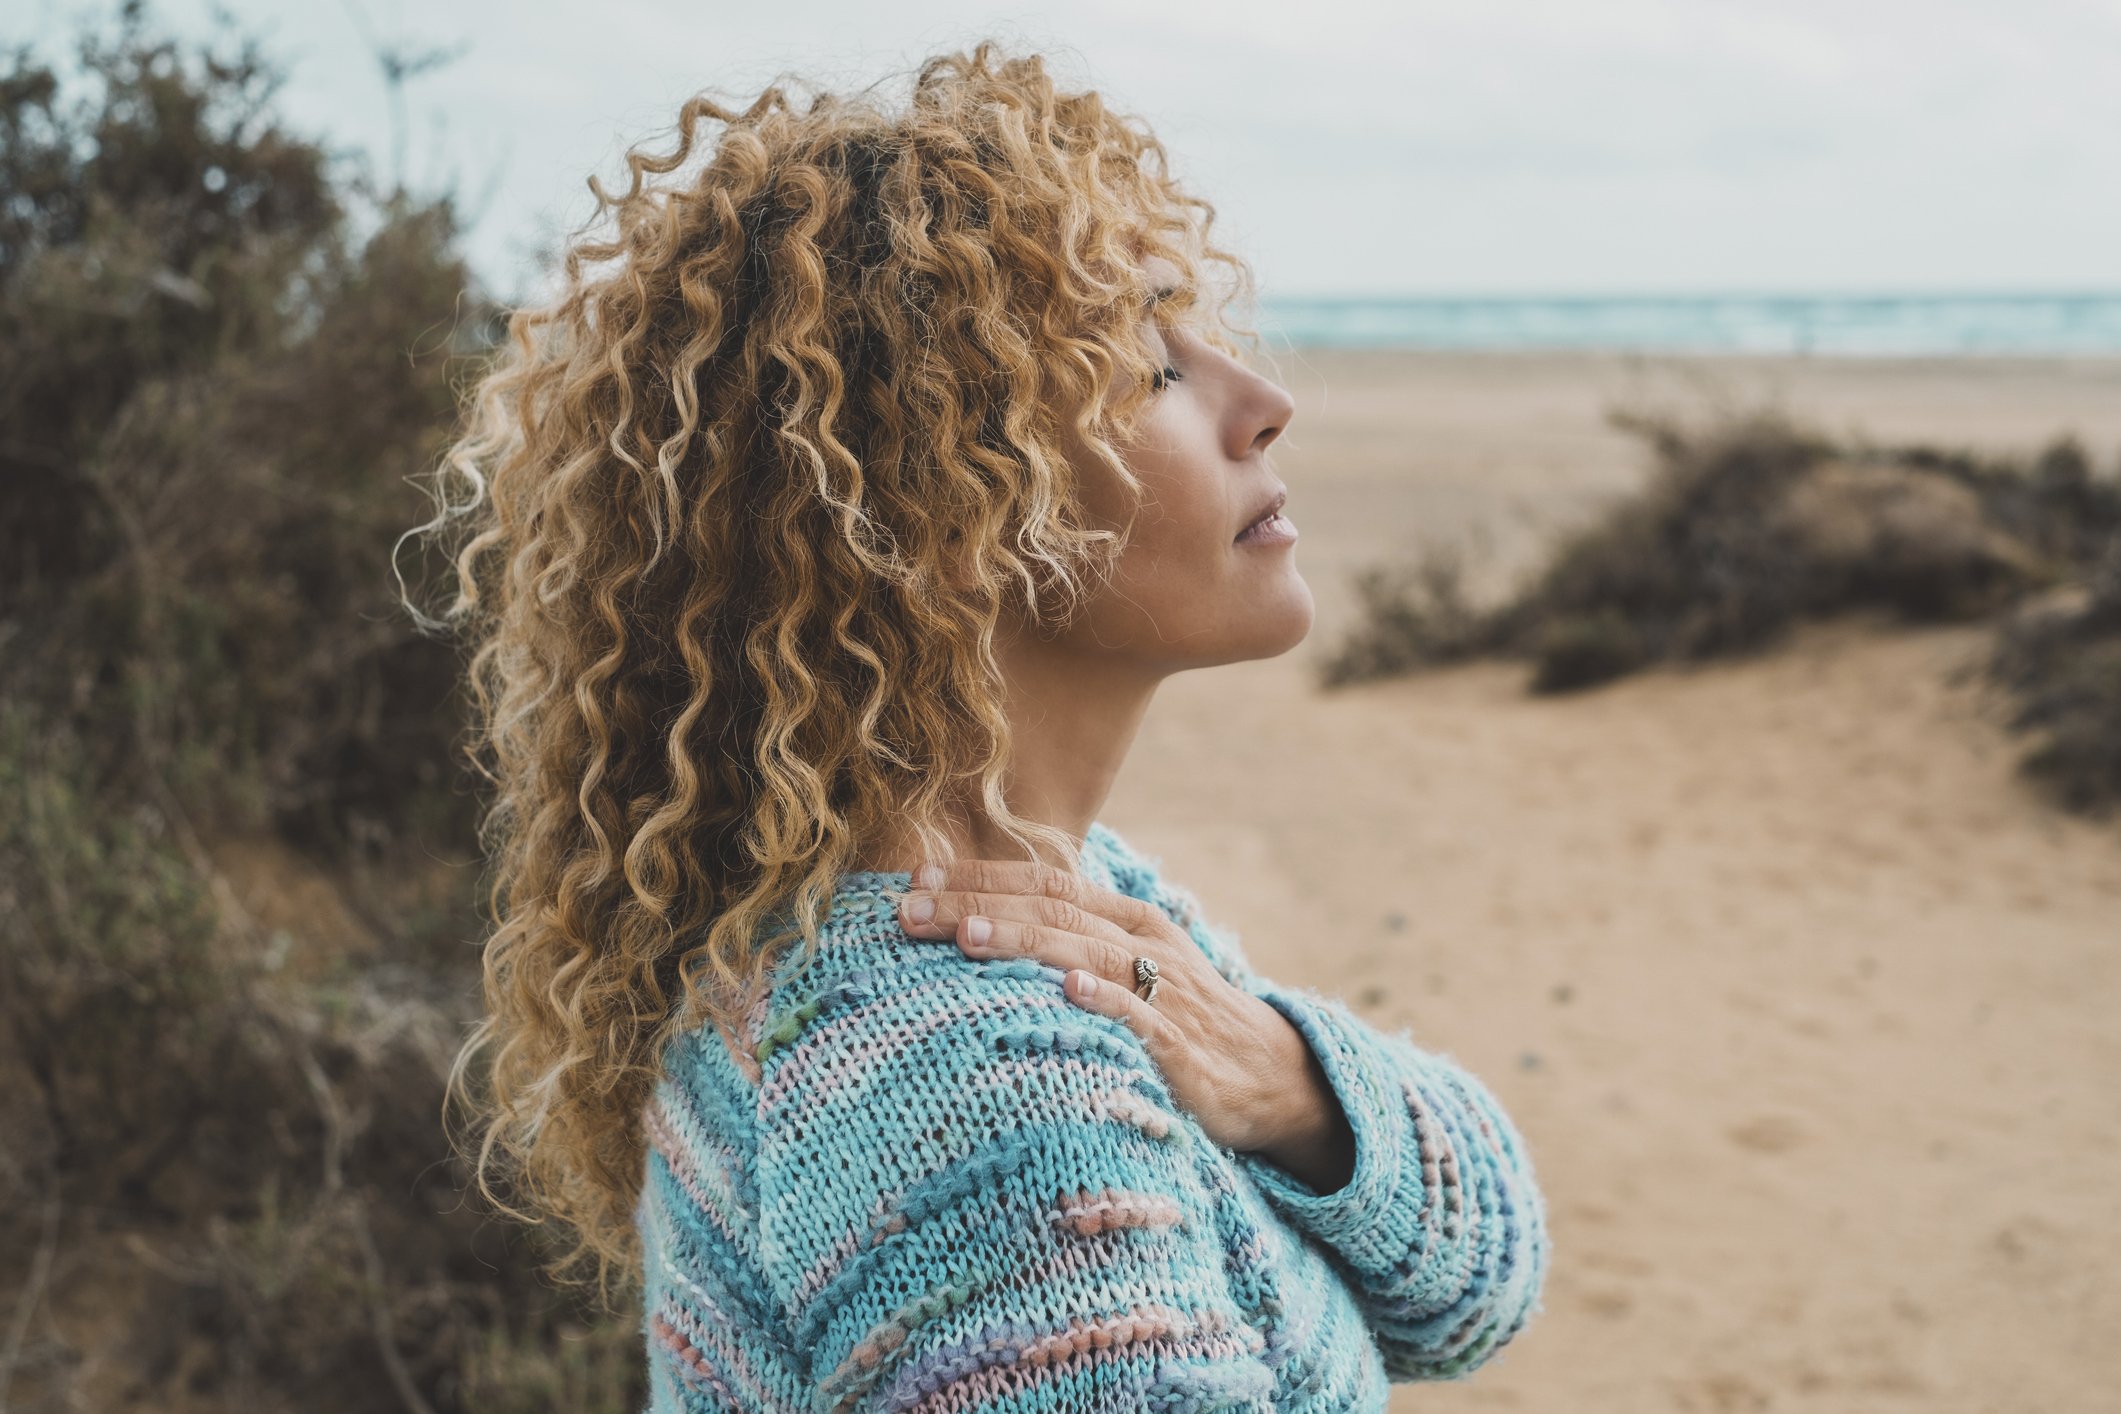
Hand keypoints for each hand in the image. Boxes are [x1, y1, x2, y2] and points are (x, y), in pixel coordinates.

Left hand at [895, 857, 1300, 1154]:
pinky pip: (1141, 1017)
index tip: (915, 877)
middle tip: (909, 909)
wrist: (1272, 1075)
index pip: (1046, 884)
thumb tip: (989, 928)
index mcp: (1129, 920)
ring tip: (968, 936)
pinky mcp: (1181, 1046)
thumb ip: (1075, 946)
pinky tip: (1070, 990)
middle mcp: (1146, 944)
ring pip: (1087, 953)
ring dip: (1025, 942)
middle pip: (1053, 912)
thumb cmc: (1184, 1020)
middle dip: (978, 905)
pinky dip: (1107, 999)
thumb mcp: (1134, 968)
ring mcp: (1165, 992)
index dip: (981, 877)